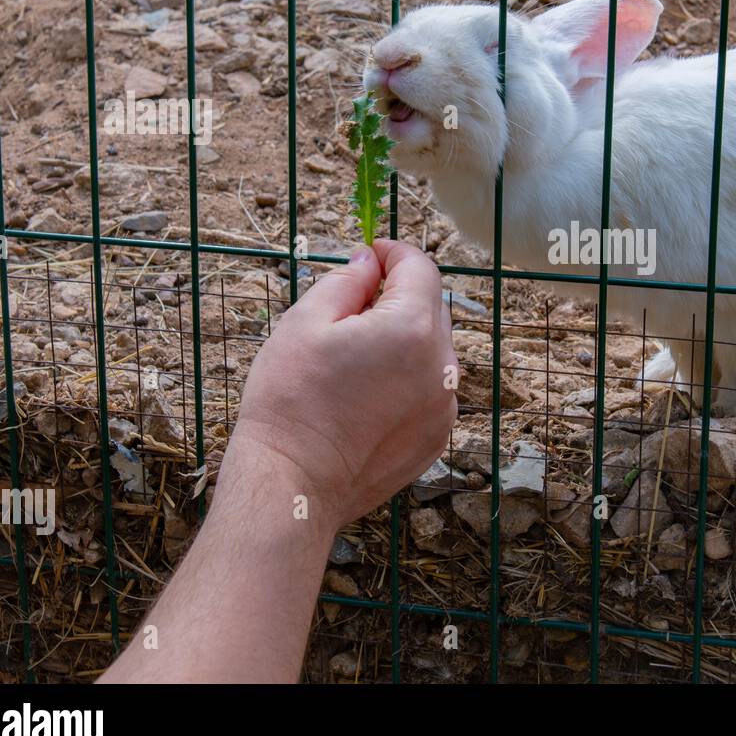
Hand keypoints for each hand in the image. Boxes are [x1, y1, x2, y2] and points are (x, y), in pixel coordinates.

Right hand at [225, 240, 457, 530]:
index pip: (421, 269)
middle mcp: (441, 366)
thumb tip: (369, 264)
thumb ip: (347, 282)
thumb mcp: (306, 321)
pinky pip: (429, 389)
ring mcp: (444, 405)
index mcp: (413, 329)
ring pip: (431, 350)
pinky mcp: (436, 436)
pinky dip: (406, 378)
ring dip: (403, 339)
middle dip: (398, 295)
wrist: (294, 483)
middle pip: (431, 307)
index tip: (372, 252)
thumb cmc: (291, 401)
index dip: (395, 253)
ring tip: (354, 355)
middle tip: (354, 303)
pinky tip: (365, 393)